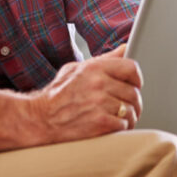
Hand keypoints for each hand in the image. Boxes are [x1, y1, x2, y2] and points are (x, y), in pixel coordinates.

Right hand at [0, 44, 142, 151]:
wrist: (40, 120)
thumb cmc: (57, 95)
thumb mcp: (76, 69)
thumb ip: (103, 60)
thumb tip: (125, 48)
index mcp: (94, 68)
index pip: (131, 68)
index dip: (136, 79)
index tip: (134, 85)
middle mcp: (99, 84)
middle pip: (133, 92)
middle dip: (132, 102)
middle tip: (126, 107)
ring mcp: (100, 104)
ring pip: (130, 110)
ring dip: (128, 117)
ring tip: (118, 119)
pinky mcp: (100, 124)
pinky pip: (124, 125)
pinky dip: (121, 128)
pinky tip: (112, 127)